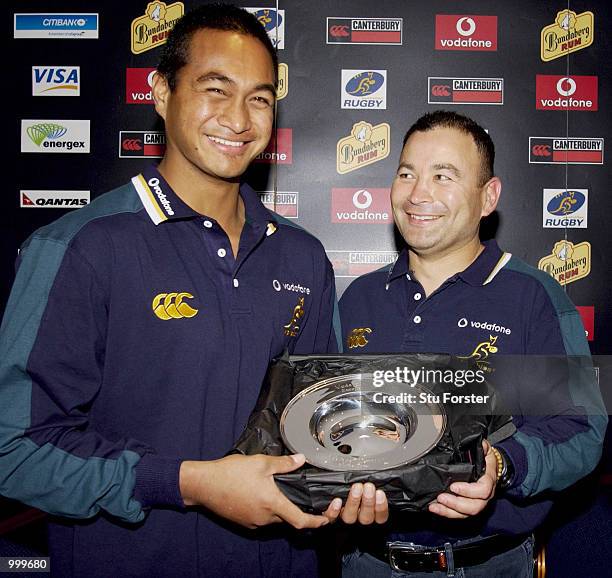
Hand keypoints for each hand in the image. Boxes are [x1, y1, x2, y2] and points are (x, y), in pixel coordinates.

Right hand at [179, 453, 329, 529]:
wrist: (203, 484)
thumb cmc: (231, 472)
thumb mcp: (260, 462)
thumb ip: (284, 463)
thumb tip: (301, 459)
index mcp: (272, 503)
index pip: (301, 521)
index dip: (317, 521)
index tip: (326, 518)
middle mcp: (265, 518)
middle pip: (288, 518)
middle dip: (297, 508)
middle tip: (302, 494)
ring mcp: (253, 522)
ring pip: (274, 517)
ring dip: (279, 506)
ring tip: (276, 488)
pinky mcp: (244, 521)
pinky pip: (261, 517)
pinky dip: (266, 508)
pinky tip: (260, 492)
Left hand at [323, 482, 388, 524]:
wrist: (334, 502)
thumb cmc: (358, 491)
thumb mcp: (370, 491)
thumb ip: (373, 490)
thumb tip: (377, 481)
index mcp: (371, 515)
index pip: (380, 518)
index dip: (381, 507)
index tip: (380, 493)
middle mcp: (359, 520)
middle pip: (366, 518)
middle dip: (368, 502)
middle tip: (368, 487)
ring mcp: (345, 521)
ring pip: (350, 517)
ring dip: (354, 502)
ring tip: (357, 487)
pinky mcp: (332, 520)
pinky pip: (332, 519)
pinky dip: (334, 511)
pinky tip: (337, 501)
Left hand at [428, 440, 496, 518]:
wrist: (490, 468)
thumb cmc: (486, 459)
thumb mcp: (485, 450)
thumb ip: (482, 446)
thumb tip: (481, 443)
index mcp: (488, 481)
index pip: (483, 490)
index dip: (469, 491)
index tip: (454, 486)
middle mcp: (484, 495)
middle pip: (474, 506)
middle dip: (456, 504)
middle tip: (441, 497)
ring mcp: (476, 502)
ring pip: (465, 513)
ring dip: (448, 511)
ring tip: (435, 506)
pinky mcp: (467, 506)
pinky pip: (459, 514)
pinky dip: (446, 513)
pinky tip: (436, 508)